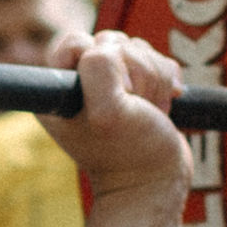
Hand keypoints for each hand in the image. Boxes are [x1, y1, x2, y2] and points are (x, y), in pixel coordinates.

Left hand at [33, 28, 187, 202]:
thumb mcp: (106, 113)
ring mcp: (110, 85)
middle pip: (111, 41)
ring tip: (149, 111)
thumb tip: (107, 48)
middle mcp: (81, 83)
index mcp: (60, 89)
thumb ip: (99, 70)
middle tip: (136, 106)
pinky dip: (166, 81)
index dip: (101, 58)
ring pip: (137, 48)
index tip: (112, 92)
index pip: (75, 41)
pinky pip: (157, 60)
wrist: (157, 184)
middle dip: (135, 71)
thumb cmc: (130, 153)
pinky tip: (162, 107)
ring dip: (153, 79)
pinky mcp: (138, 88)